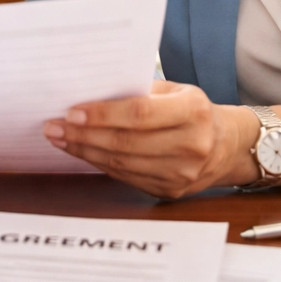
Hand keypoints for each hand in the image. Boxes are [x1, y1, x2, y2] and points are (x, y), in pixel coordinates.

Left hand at [43, 81, 259, 198]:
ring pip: (122, 163)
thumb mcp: (176, 91)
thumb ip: (139, 91)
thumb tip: (90, 92)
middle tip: (53, 126)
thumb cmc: (193, 111)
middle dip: (83, 135)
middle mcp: (192, 145)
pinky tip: (81, 152)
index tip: (71, 112)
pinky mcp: (171, 190)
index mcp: (194, 112)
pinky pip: (126, 177)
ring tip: (58, 138)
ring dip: (84, 151)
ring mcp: (183, 173)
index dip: (103, 115)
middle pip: (126, 142)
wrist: (227, 146)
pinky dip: (98, 164)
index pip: (140, 114)